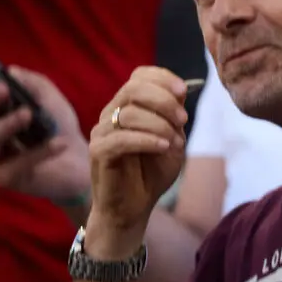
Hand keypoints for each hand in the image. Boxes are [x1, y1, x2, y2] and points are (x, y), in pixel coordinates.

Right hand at [0, 67, 90, 202]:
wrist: (82, 160)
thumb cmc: (60, 128)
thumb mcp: (50, 101)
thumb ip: (34, 85)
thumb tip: (13, 70)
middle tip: (4, 89)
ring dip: (7, 125)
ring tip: (28, 113)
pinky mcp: (8, 179)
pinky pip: (17, 165)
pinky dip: (38, 152)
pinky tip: (60, 142)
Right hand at [87, 67, 188, 237]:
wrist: (135, 207)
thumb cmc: (153, 171)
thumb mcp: (172, 138)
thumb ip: (174, 115)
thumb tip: (181, 90)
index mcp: (129, 105)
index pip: (140, 75)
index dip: (163, 78)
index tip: (183, 91)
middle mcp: (112, 113)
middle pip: (133, 88)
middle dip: (164, 100)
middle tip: (183, 121)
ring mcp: (101, 132)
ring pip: (130, 113)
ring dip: (160, 125)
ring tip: (175, 143)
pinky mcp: (98, 152)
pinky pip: (121, 138)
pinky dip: (147, 140)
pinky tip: (164, 147)